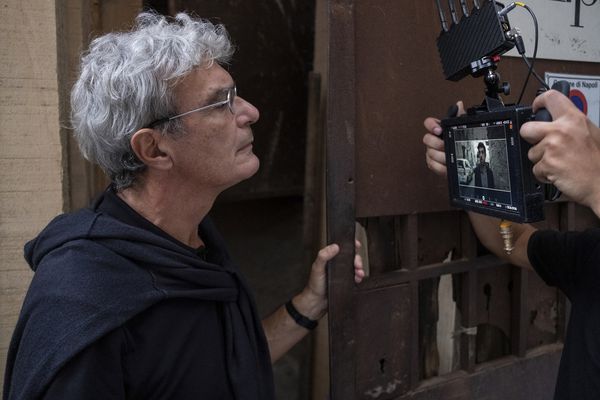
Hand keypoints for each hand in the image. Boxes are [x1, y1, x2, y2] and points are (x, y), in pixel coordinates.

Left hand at [296, 241, 363, 319]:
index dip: (350, 245)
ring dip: (360, 268)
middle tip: (357, 264)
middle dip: (357, 259)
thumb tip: (334, 246)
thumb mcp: (317, 268)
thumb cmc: (314, 285)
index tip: (356, 245)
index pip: (341, 248)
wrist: (316, 302)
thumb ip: (323, 256)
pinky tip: (358, 279)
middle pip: (351, 257)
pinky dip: (359, 276)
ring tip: (359, 272)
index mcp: (329, 258)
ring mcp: (341, 273)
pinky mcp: (345, 281)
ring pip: (354, 266)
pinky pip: (355, 276)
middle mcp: (336, 264)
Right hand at [423, 101, 464, 175]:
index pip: (429, 123)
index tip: (438, 130)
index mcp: (439, 131)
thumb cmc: (461, 144)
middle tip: (445, 146)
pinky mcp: (433, 164)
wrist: (465, 163)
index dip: (431, 126)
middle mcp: (433, 140)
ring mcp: (432, 152)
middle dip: (437, 143)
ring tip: (449, 157)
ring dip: (441, 156)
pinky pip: (432, 165)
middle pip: (427, 139)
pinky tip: (447, 165)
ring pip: (430, 153)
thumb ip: (460, 117)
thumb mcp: (463, 129)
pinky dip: (440, 167)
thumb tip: (459, 105)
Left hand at [520, 90, 599, 213]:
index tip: (536, 107)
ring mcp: (552, 147)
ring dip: (541, 159)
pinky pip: (535, 169)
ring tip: (559, 162)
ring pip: (531, 152)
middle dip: (530, 137)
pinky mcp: (547, 164)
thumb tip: (555, 120)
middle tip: (542, 144)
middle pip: (527, 128)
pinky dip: (544, 173)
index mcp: (574, 119)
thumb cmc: (597, 161)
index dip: (539, 101)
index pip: (551, 98)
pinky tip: (559, 172)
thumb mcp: (590, 132)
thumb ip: (571, 124)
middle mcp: (561, 130)